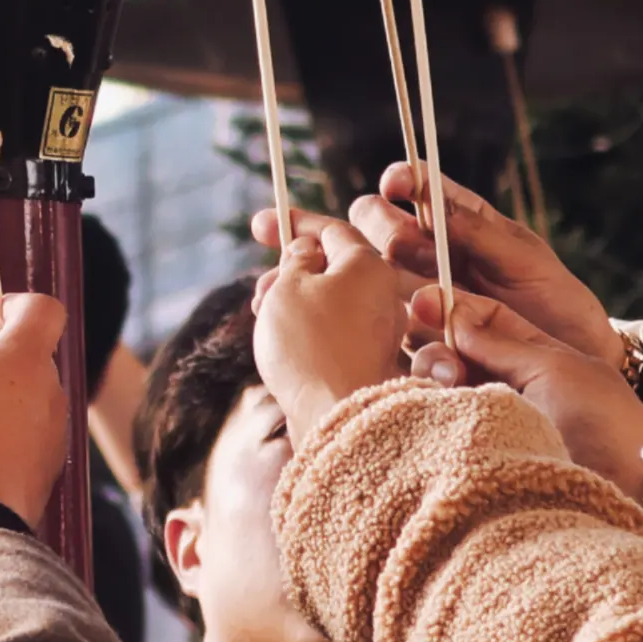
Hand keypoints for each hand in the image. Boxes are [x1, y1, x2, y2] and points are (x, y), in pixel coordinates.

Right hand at [247, 214, 409, 446]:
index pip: (331, 231)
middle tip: (258, 293)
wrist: (334, 417)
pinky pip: (335, 331)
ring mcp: (379, 332)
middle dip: (288, 273)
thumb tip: (308, 252)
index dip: (293, 225)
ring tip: (263, 318)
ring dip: (293, 302)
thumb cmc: (309, 346)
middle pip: (331, 269)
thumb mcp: (289, 286)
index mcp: (370, 266)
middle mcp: (384, 295)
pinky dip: (307, 328)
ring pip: (330, 301)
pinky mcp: (368, 363)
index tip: (262, 224)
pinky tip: (282, 343)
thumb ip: (296, 259)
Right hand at [350, 165, 626, 371]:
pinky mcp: (420, 345)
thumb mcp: (527, 261)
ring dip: (397, 283)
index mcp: (460, 224)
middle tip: (409, 247)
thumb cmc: (557, 306)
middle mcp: (431, 259)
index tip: (397, 185)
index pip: (416, 189)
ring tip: (430, 303)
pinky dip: (412, 333)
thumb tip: (430, 202)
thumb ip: (480, 232)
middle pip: (381, 229)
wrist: (573, 370)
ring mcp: (420, 302)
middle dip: (387, 229)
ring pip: (378, 282)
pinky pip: (395, 336)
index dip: (400, 179)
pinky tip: (439, 344)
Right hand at [407, 288, 642, 503]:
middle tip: (448, 368)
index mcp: (532, 352)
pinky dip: (430, 412)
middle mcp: (505, 382)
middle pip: (452, 352)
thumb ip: (500, 343)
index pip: (481, 318)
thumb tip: (454, 316)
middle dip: (439, 350)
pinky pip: (439, 425)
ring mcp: (489, 418)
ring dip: (434, 380)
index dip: (452, 306)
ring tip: (450, 392)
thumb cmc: (604, 421)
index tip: (422, 302)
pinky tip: (436, 412)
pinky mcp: (476, 453)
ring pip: (439, 388)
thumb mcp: (554, 367)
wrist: (623, 487)